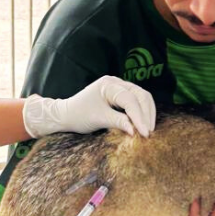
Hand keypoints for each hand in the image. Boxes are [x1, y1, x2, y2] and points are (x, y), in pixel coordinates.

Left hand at [23, 76, 155, 137]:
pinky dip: (141, 112)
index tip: (144, 133)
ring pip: (141, 97)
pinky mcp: (120, 95)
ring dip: (146, 113)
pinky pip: (136, 102)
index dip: (139, 117)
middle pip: (141, 95)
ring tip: (147, 130)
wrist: (66, 115)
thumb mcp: (98, 119)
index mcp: (108, 85)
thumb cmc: (79, 115)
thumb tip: (136, 131)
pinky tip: (142, 124)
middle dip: (146, 114)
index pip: (130, 100)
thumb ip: (118, 122)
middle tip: (148, 132)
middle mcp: (116, 82)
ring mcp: (119, 87)